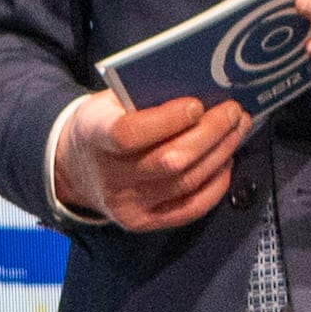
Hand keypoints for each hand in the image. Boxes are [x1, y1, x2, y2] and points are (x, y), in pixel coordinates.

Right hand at [57, 90, 249, 231]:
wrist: (75, 167)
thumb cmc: (102, 125)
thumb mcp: (110, 102)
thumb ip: (146, 96)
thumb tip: (202, 89)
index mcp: (93, 137)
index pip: (128, 134)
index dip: (167, 120)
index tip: (196, 105)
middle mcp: (109, 177)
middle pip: (170, 161)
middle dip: (211, 134)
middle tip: (233, 113)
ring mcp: (126, 205)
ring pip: (187, 182)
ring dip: (220, 153)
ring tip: (236, 131)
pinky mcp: (143, 222)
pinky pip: (190, 208)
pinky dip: (216, 184)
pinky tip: (225, 161)